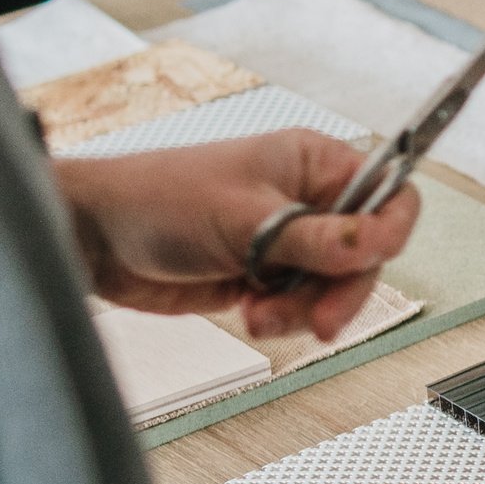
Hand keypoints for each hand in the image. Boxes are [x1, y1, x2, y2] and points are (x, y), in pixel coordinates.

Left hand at [54, 130, 422, 340]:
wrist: (96, 241)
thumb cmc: (156, 202)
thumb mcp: (245, 220)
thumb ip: (316, 239)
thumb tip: (375, 243)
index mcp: (313, 163)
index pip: (388, 195)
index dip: (388, 231)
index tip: (371, 260)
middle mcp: (307, 199)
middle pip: (365, 253)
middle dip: (341, 291)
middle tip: (320, 320)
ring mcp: (288, 239)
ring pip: (335, 287)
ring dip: (304, 309)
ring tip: (262, 313)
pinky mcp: (267, 274)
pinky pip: (303, 305)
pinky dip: (283, 318)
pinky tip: (251, 312)